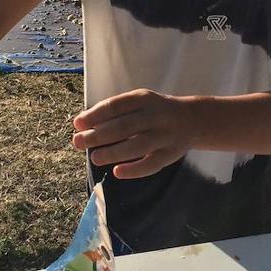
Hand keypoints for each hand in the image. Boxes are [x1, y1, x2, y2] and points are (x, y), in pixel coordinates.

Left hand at [72, 89, 194, 178]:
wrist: (192, 119)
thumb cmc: (154, 111)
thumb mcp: (139, 102)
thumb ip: (114, 111)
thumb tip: (82, 124)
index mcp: (145, 98)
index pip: (116, 106)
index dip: (95, 115)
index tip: (77, 123)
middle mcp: (156, 115)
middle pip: (123, 126)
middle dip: (98, 135)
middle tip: (78, 142)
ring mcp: (165, 135)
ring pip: (137, 145)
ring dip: (113, 152)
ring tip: (94, 157)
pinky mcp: (171, 154)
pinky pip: (151, 164)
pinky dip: (134, 170)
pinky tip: (117, 171)